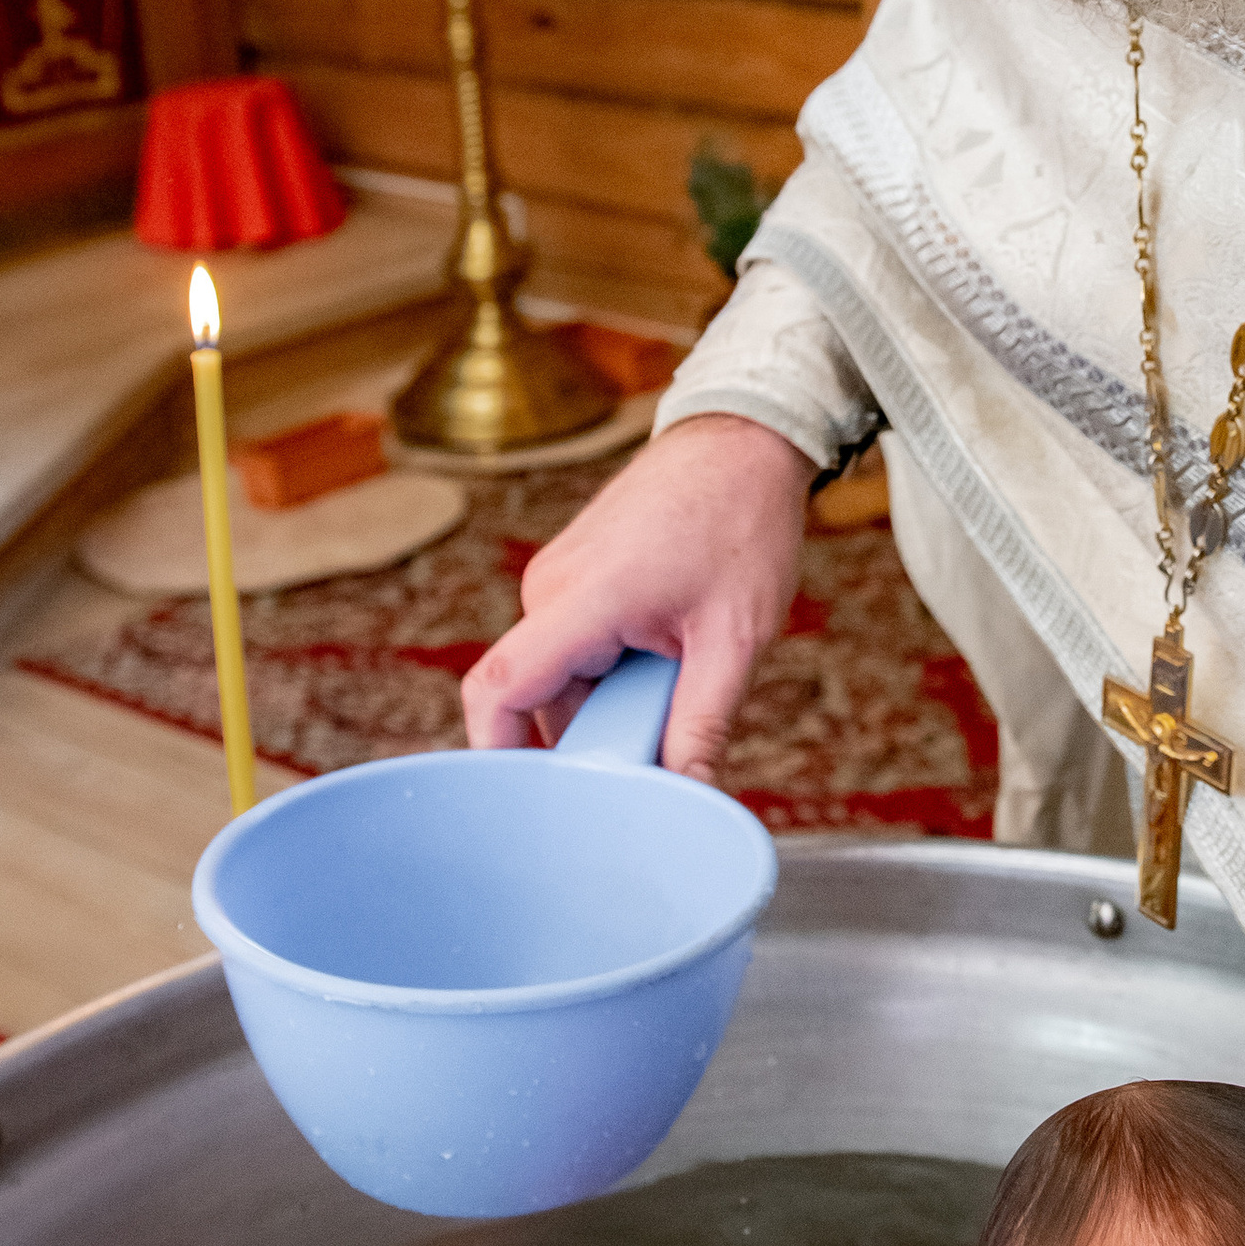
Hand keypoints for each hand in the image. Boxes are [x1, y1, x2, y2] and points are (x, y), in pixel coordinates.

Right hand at [461, 413, 813, 776]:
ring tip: (680, 675)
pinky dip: (615, 667)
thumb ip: (701, 726)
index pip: (499, 692)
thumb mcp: (735, 639)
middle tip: (659, 743)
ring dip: (611, 697)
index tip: (534, 806)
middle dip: (591, 733)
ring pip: (563, 674)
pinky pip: (576, 645)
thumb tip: (690, 800)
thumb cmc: (742, 523)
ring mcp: (557, 577)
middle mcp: (549, 587)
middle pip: (539, 696)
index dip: (499, 757)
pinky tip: (668, 652)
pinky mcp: (573, 574)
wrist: (745, 439)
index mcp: (580, 598)